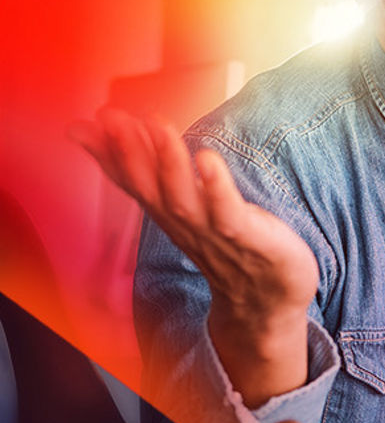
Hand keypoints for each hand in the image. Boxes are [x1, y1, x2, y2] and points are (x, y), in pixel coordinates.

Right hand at [69, 107, 318, 406]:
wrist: (266, 305)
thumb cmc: (230, 246)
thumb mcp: (191, 207)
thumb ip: (166, 174)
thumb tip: (146, 138)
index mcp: (168, 212)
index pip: (131, 181)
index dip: (105, 154)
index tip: (80, 125)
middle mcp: (182, 222)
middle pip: (148, 186)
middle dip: (127, 150)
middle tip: (110, 117)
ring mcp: (212, 231)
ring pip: (181, 197)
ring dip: (167, 161)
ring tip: (156, 123)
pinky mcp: (246, 237)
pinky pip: (227, 212)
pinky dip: (216, 186)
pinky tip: (207, 157)